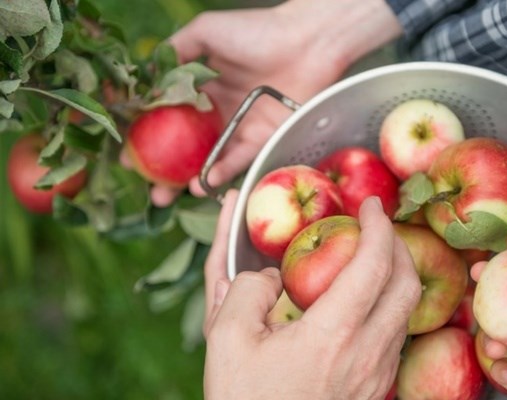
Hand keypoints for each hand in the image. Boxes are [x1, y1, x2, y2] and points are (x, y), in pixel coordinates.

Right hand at [147, 0, 401, 205]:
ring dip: (191, 179)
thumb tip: (145, 76)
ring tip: (172, 194)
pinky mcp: (264, 138)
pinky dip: (222, 170)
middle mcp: (220, 112)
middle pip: (188, 147)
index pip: (170, 118)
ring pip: (211, 159)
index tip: (130, 156)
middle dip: (168, 171)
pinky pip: (239, 158)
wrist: (307, 41)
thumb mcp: (207, 32)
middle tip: (151, 189)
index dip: (149, 137)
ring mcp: (241, 127)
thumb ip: (176, 52)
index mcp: (204, 88)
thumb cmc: (258, 30)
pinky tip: (204, 181)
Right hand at [202, 196, 420, 399]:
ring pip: (407, 312)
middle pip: (407, 284)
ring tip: (373, 260)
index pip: (373, 264)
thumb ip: (245, 289)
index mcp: (331, 334)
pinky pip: (396, 338)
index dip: (378, 226)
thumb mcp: (226, 339)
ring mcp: (377, 377)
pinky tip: (364, 306)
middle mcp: (366, 353)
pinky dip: (390, 308)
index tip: (371, 206)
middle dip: (399, 245)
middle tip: (378, 227)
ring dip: (398, 277)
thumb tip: (269, 274)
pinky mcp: (377, 392)